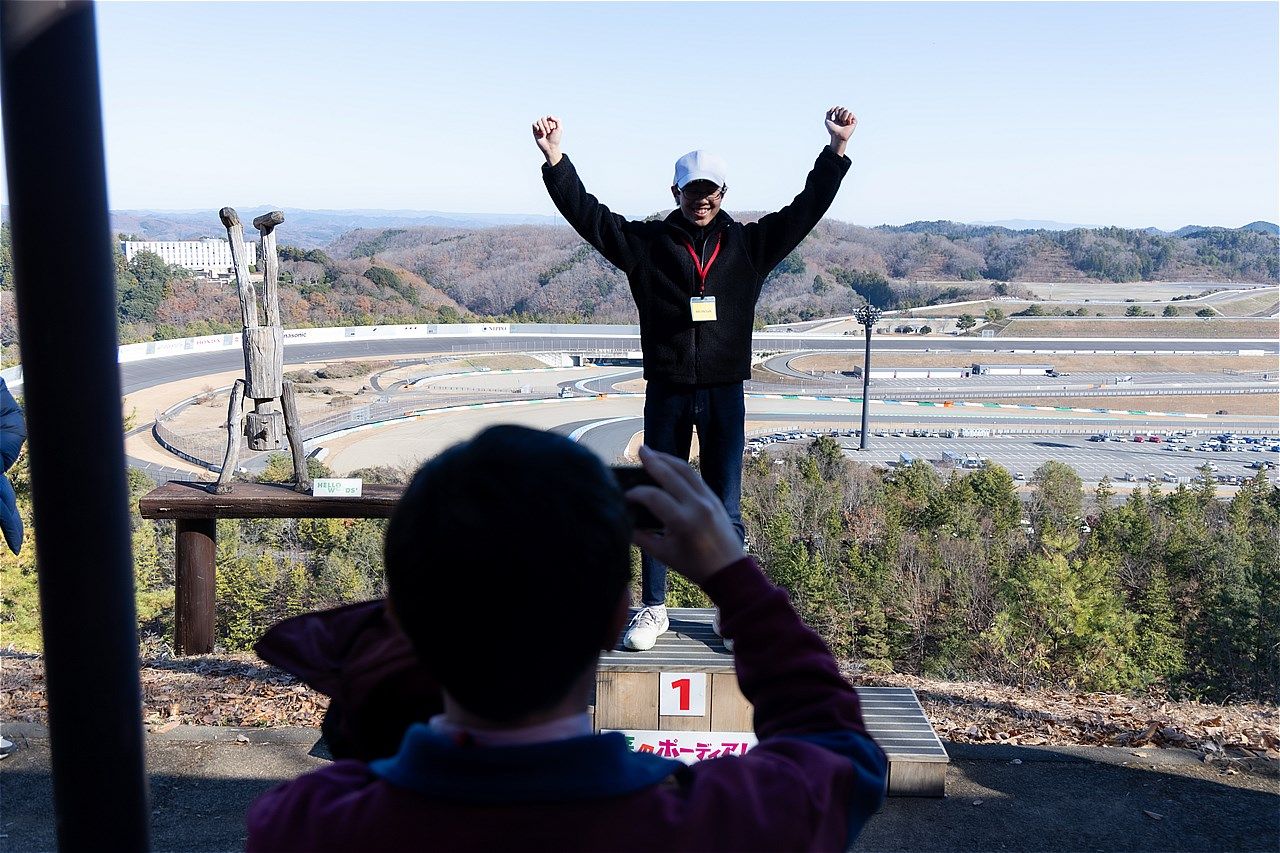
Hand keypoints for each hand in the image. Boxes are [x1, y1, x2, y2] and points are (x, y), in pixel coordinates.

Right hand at [531, 115, 562, 165]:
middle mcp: (545, 124)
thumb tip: (549, 116)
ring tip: (545, 134)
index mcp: (550, 123)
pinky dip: (537, 127)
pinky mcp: (535, 131)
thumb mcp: (560, 129)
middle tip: (549, 132)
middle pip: (543, 118)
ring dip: (542, 127)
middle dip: (546, 125)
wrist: (551, 147)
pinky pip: (534, 124)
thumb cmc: (555, 139)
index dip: (551, 122)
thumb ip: (557, 120)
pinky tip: (539, 131)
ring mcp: (540, 127)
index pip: (549, 117)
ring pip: (539, 121)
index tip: (553, 129)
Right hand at [626, 445, 744, 584]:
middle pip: (671, 474)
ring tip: (653, 453)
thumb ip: (641, 537)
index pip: (653, 497)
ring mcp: (709, 499)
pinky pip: (695, 477)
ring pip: (686, 470)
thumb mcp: (663, 554)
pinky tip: (670, 466)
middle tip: (640, 450)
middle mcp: (697, 505)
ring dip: (668, 459)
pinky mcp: (715, 498)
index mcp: (683, 521)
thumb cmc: (694, 565)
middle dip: (653, 461)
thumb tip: (625, 522)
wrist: (727, 569)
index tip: (626, 495)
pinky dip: (680, 469)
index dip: (636, 493)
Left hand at [824, 106, 856, 155]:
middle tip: (839, 119)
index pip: (838, 109)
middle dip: (840, 113)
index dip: (836, 110)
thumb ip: (828, 113)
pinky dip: (849, 117)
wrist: (837, 135)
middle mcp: (843, 119)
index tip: (835, 113)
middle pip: (843, 109)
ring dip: (844, 115)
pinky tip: (847, 122)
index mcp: (838, 118)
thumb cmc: (832, 130)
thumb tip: (833, 108)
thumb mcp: (827, 121)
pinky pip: (852, 114)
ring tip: (843, 121)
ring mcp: (848, 120)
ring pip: (847, 111)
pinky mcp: (853, 122)